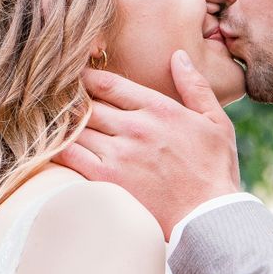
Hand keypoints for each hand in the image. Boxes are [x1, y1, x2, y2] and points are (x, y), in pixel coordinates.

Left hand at [57, 52, 241, 235]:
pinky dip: (59, 148)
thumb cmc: (215, 170)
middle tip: (61, 103)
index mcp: (159, 109)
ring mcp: (120, 153)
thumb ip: (195, 86)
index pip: (109, 83)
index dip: (88, 78)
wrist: (209, 217)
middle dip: (73, 102)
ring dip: (65, 124)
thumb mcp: (216, 122)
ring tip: (56, 124)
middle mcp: (136, 127)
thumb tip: (178, 56)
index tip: (78, 79)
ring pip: (76, 127)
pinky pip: (70, 156)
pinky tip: (55, 147)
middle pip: (88, 104)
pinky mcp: (108, 180)